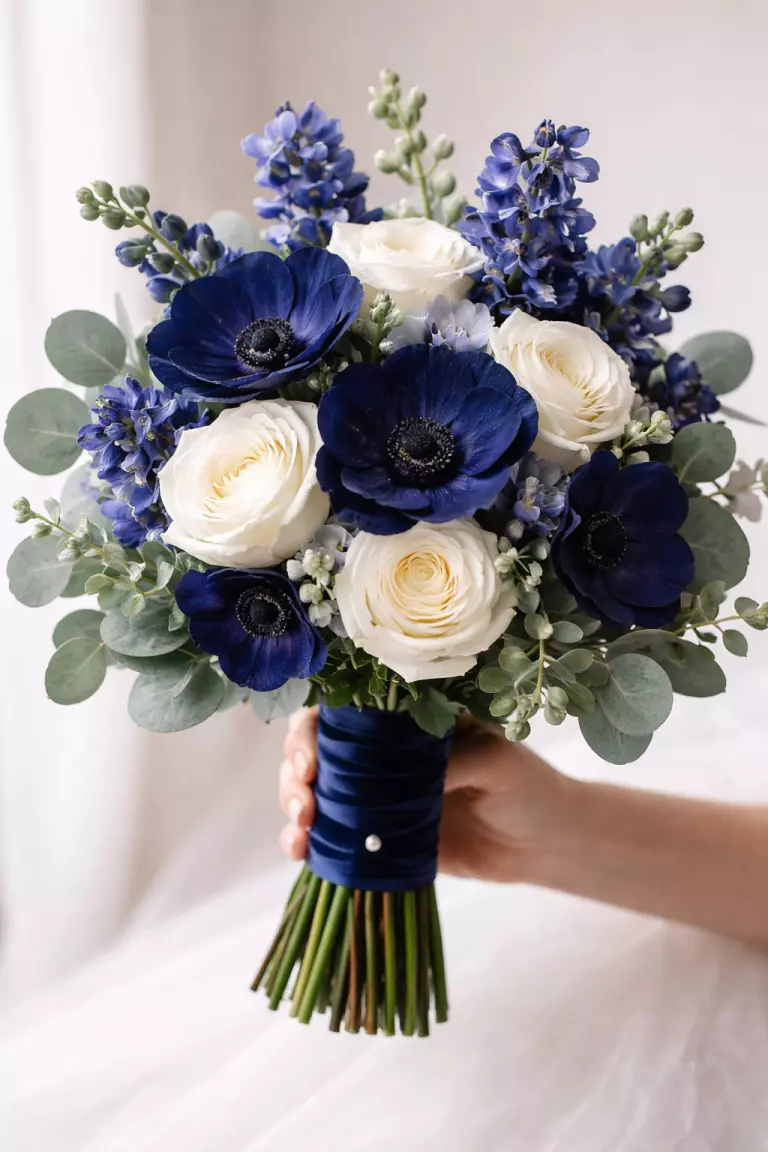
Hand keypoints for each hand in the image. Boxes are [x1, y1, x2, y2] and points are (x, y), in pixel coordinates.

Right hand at [278, 708, 572, 882]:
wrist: (544, 844)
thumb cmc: (528, 786)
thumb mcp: (496, 762)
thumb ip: (452, 763)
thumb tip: (402, 777)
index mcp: (406, 720)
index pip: (344, 710)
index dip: (314, 730)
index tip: (311, 761)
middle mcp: (382, 752)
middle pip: (317, 750)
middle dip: (296, 773)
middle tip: (305, 804)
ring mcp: (376, 795)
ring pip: (314, 792)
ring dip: (294, 809)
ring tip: (299, 834)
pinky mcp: (378, 837)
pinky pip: (332, 836)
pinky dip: (308, 843)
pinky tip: (302, 853)